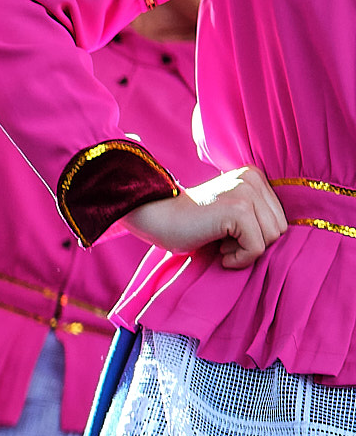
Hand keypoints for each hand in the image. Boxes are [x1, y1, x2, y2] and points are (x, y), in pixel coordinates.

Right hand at [124, 166, 287, 271]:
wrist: (154, 218)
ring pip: (271, 238)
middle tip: (223, 242)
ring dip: (245, 251)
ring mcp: (247, 192)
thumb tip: (280, 239)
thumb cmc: (189, 223)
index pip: (279, 219)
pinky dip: (239, 259)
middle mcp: (253, 178)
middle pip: (280, 228)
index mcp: (254, 176)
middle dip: (253, 243)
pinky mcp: (239, 210)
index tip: (227, 236)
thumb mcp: (230, 213)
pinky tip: (218, 252)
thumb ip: (256, 215)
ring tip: (220, 244)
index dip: (255, 236)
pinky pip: (256, 248)